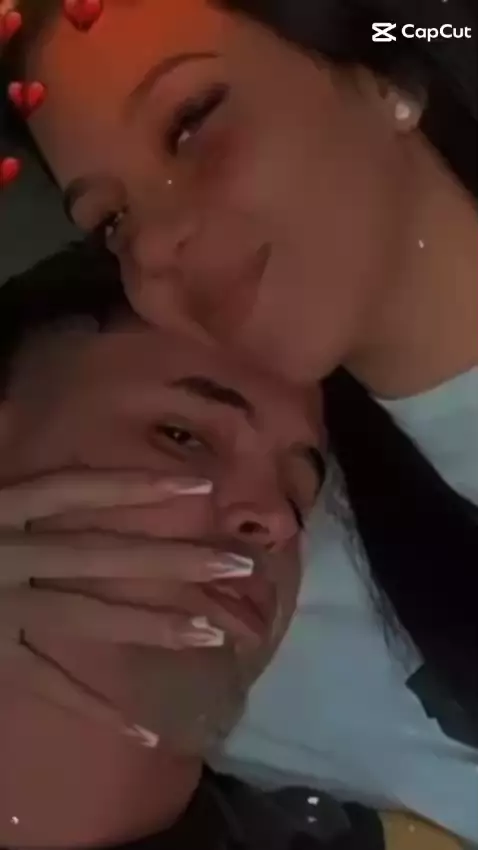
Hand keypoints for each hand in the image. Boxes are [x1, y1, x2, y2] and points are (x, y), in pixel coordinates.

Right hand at [0, 469, 252, 739]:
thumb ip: (0, 453)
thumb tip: (22, 415)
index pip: (75, 490)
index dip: (136, 485)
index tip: (200, 484)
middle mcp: (6, 556)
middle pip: (101, 556)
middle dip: (172, 560)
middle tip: (238, 565)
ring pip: (88, 618)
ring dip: (154, 626)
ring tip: (215, 634)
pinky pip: (48, 686)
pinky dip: (96, 710)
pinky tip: (148, 732)